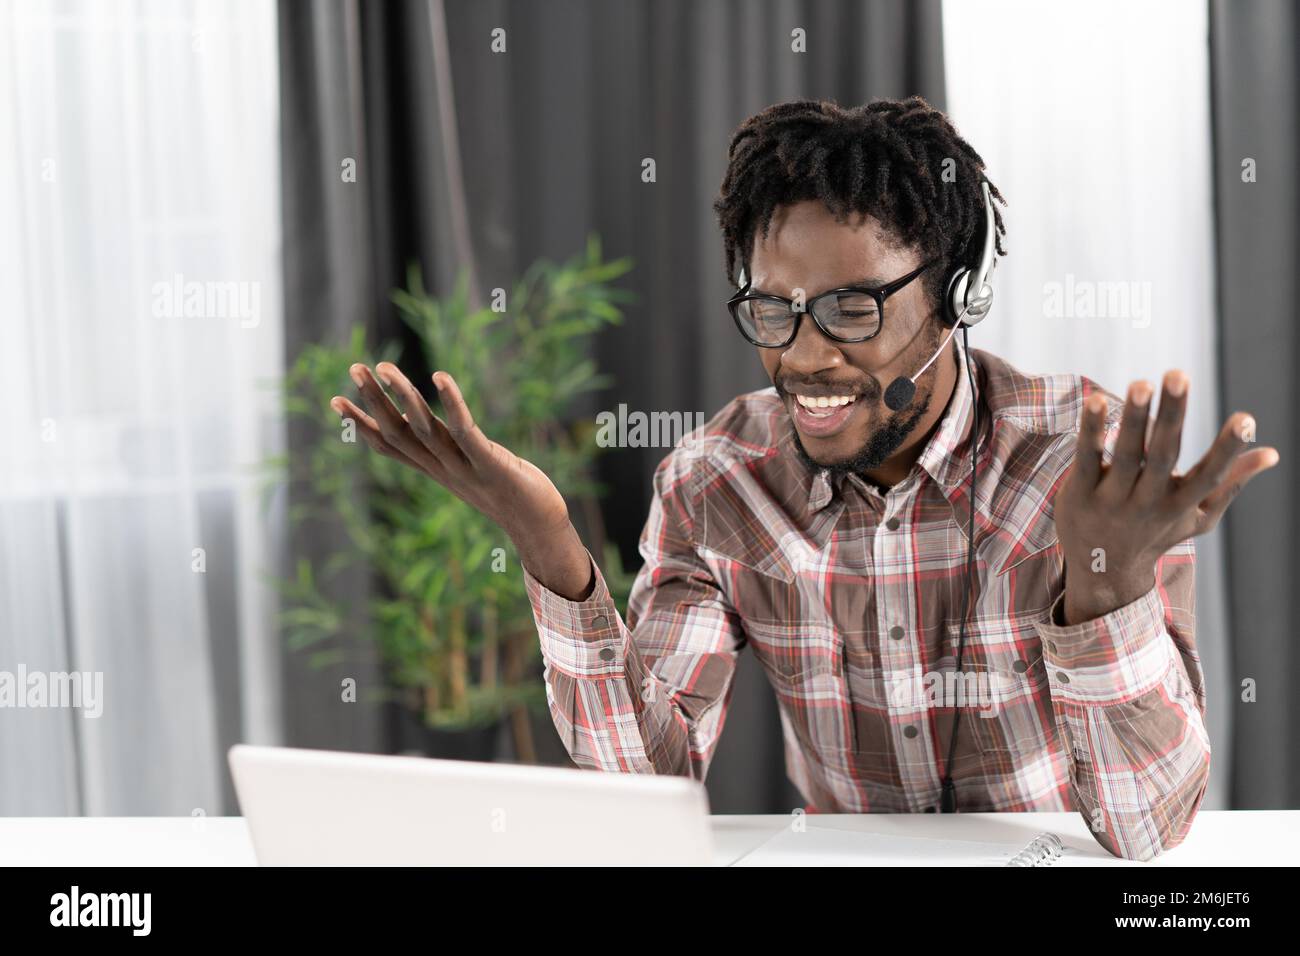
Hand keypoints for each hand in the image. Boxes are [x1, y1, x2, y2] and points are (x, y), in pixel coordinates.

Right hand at [330, 363, 593, 598]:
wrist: (540, 528)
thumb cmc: (511, 494)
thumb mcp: (472, 471)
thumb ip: (452, 453)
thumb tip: (435, 435)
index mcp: (436, 469)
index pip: (390, 446)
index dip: (362, 424)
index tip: (335, 400)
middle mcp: (443, 469)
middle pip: (399, 433)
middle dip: (374, 400)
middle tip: (353, 367)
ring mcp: (465, 468)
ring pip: (425, 430)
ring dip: (404, 398)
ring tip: (386, 367)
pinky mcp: (491, 464)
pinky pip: (466, 431)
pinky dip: (452, 403)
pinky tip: (440, 377)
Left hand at [1055, 370, 1278, 624]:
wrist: (1101, 572)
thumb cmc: (1156, 534)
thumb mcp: (1197, 516)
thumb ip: (1231, 483)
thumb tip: (1273, 453)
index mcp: (1181, 503)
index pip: (1209, 475)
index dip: (1229, 450)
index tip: (1246, 419)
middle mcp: (1148, 502)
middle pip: (1163, 455)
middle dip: (1171, 415)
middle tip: (1178, 375)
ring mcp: (1113, 499)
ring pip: (1125, 455)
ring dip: (1133, 418)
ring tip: (1141, 383)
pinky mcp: (1080, 494)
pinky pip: (1087, 459)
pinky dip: (1091, 432)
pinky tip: (1095, 401)